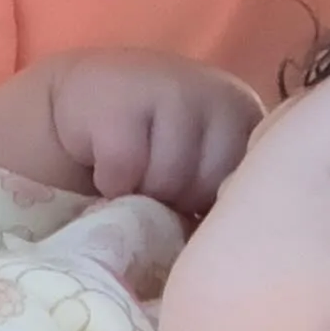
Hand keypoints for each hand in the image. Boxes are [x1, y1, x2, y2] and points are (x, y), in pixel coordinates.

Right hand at [58, 56, 260, 215]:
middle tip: (156, 187)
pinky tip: (106, 163)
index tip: (191, 200)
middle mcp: (218, 94)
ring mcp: (172, 89)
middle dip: (178, 200)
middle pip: (206, 186)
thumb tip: (219, 241)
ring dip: (141, 193)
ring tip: (132, 175)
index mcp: (244, 113)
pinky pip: (124, 172)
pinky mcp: (121, 102)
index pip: (245, 185)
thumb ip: (217, 192)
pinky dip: (110, 182)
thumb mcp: (197, 165)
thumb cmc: (149, 148)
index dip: (211, 206)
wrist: (84, 100)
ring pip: (167, 181)